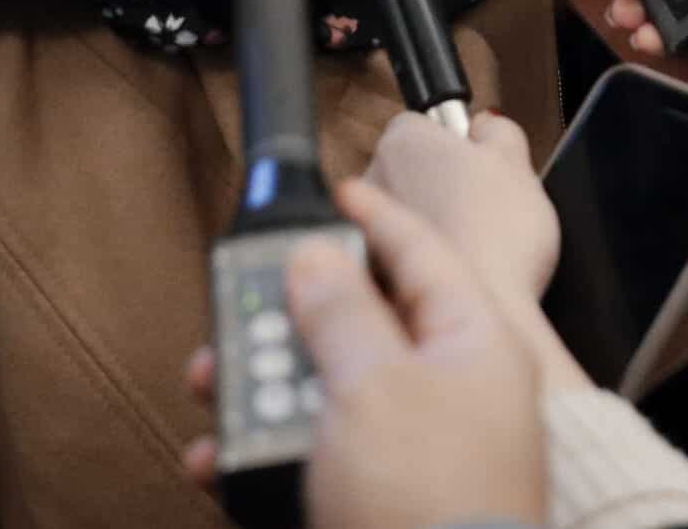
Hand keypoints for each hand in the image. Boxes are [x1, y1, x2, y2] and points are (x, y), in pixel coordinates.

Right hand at [184, 180, 547, 528]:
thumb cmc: (426, 499)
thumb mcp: (372, 385)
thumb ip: (340, 313)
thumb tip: (315, 258)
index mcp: (474, 343)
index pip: (422, 253)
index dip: (373, 217)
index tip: (333, 190)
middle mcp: (454, 391)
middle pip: (364, 324)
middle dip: (289, 315)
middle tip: (236, 307)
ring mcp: (420, 451)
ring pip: (329, 394)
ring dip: (263, 388)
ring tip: (213, 387)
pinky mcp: (384, 503)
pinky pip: (318, 459)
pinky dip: (265, 454)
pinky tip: (222, 460)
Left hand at [364, 109, 558, 303]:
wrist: (484, 313)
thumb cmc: (499, 238)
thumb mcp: (517, 163)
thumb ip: (499, 129)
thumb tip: (488, 124)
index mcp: (404, 140)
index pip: (421, 121)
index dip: (456, 143)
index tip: (479, 162)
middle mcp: (374, 179)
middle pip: (412, 169)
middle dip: (443, 183)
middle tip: (485, 205)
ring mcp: (367, 227)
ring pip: (407, 214)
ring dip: (433, 224)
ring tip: (476, 243)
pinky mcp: (373, 273)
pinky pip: (401, 255)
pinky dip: (425, 261)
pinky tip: (459, 270)